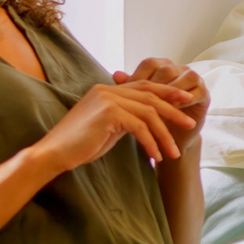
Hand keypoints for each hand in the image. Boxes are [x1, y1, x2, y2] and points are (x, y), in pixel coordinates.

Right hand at [30, 81, 197, 172]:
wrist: (54, 154)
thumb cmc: (80, 144)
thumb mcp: (109, 127)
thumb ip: (127, 117)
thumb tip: (150, 118)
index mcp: (108, 89)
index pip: (145, 86)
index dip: (167, 92)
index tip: (185, 101)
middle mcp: (108, 89)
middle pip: (151, 96)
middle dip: (174, 110)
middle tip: (189, 124)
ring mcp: (108, 99)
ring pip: (149, 114)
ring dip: (164, 135)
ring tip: (174, 153)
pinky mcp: (109, 114)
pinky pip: (140, 127)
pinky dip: (151, 143)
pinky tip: (156, 157)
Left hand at [113, 58, 207, 150]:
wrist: (170, 137)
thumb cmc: (153, 115)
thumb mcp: (138, 101)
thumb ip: (129, 87)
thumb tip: (116, 74)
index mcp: (162, 66)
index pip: (150, 64)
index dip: (138, 76)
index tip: (127, 94)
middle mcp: (180, 69)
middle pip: (167, 69)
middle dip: (154, 86)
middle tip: (142, 102)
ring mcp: (195, 80)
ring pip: (186, 77)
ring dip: (172, 92)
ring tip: (159, 106)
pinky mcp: (204, 94)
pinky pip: (196, 93)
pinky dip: (184, 101)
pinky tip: (173, 111)